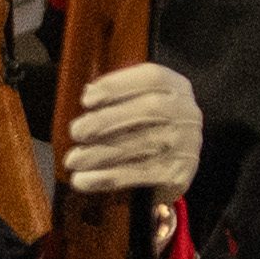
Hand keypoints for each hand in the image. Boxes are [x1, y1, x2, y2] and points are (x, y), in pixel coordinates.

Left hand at [59, 59, 201, 199]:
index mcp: (176, 88)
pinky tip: (82, 180)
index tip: (86, 100)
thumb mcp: (137, 102)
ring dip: (100, 153)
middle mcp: (187, 113)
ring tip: (72, 160)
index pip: (152, 78)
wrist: (172, 167)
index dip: (118, 86)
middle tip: (76, 132)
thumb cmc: (144, 127)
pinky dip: (106, 178)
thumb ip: (116, 94)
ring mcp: (186, 145)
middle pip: (149, 109)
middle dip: (107, 120)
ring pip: (142, 145)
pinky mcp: (178, 174)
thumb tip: (89, 93)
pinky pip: (138, 175)